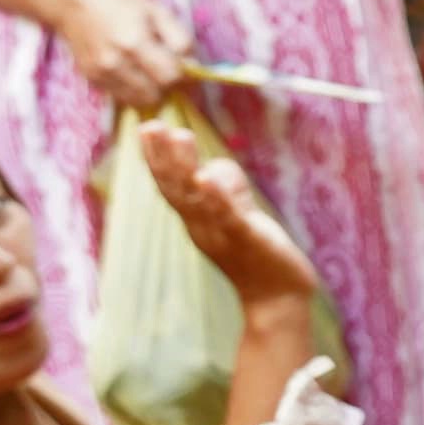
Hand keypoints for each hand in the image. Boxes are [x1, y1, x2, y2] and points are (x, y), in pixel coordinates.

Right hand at [51, 0, 189, 111]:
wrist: (76, 6)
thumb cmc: (122, 5)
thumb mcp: (158, 12)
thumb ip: (180, 39)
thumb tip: (193, 66)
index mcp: (135, 43)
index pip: (170, 76)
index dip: (184, 75)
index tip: (186, 67)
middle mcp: (116, 63)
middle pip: (156, 94)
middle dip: (167, 85)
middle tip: (167, 68)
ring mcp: (101, 74)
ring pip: (139, 101)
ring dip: (151, 91)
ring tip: (150, 71)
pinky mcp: (91, 80)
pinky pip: (122, 98)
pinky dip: (133, 90)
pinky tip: (133, 72)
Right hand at [139, 123, 322, 309]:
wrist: (276, 300)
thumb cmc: (256, 255)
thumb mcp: (238, 216)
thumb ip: (227, 192)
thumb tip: (214, 166)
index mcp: (198, 220)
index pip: (171, 185)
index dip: (157, 158)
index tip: (146, 127)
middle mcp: (202, 226)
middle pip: (177, 188)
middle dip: (163, 156)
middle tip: (150, 125)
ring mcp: (222, 234)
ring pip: (197, 198)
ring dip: (186, 167)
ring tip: (179, 136)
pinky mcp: (248, 240)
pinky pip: (228, 217)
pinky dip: (218, 197)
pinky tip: (208, 178)